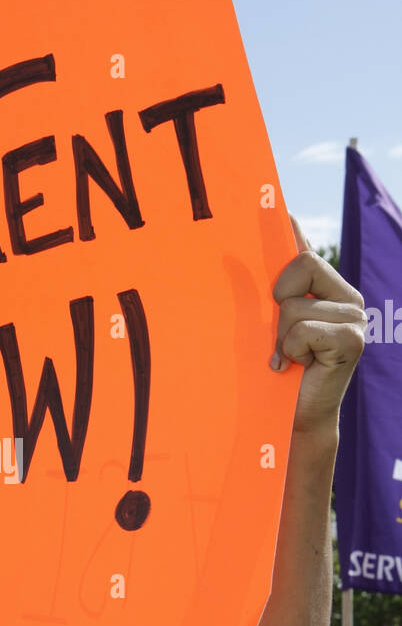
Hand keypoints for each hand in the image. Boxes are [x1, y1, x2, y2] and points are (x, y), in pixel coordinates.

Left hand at [271, 218, 365, 434]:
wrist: (292, 417)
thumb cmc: (277, 371)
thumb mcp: (271, 323)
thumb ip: (274, 285)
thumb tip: (272, 230)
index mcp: (329, 289)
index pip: (305, 251)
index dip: (290, 234)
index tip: (277, 209)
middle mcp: (348, 297)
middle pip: (301, 266)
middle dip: (279, 304)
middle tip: (281, 337)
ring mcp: (355, 318)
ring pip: (295, 304)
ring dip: (282, 336)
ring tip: (289, 356)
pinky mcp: (352, 339)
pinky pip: (304, 328)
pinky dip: (292, 349)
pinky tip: (298, 365)